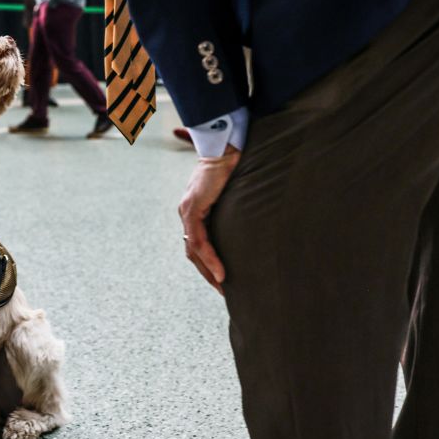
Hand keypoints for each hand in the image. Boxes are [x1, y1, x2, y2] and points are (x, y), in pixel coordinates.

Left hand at [178, 144, 239, 294]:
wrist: (225, 148)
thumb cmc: (234, 167)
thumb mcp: (235, 195)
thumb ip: (235, 212)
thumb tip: (251, 224)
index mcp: (196, 209)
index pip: (198, 243)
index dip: (209, 263)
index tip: (222, 279)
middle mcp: (188, 212)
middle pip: (193, 251)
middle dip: (207, 272)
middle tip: (223, 290)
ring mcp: (187, 211)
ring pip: (194, 250)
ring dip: (208, 271)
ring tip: (223, 287)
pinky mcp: (192, 209)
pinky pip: (199, 241)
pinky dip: (210, 258)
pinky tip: (221, 273)